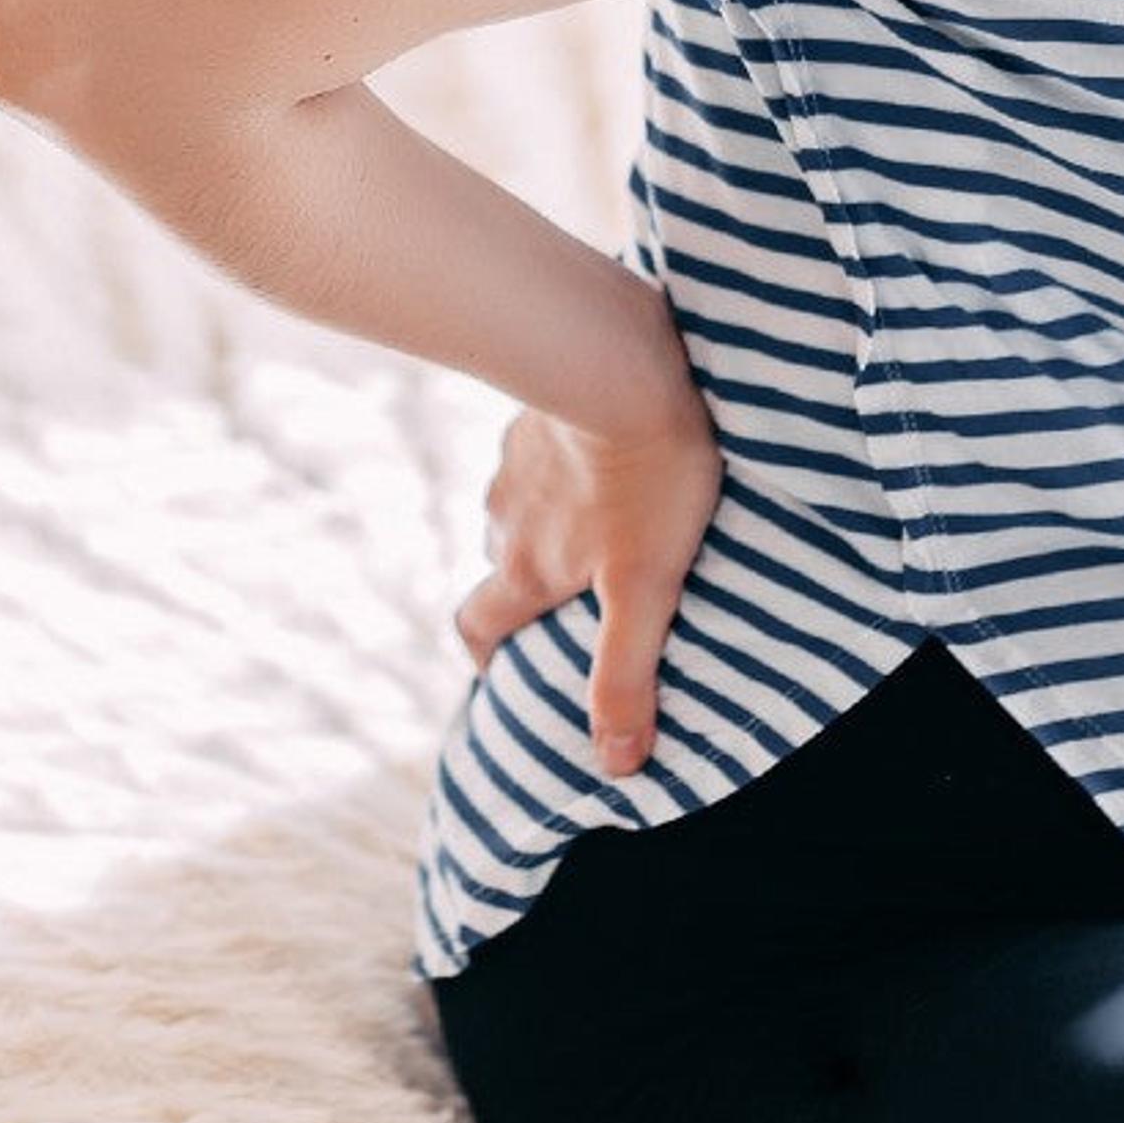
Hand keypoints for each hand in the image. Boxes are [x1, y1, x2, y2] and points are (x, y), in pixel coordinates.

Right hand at [452, 397, 722, 777]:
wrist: (622, 360)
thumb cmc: (644, 477)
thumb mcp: (645, 588)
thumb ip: (625, 673)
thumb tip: (615, 762)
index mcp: (526, 567)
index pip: (479, 624)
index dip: (484, 651)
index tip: (500, 667)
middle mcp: (506, 516)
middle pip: (501, 560)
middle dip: (527, 579)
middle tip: (572, 586)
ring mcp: (515, 456)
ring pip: (521, 501)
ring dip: (548, 514)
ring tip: (603, 511)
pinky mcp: (537, 407)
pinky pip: (540, 444)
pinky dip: (564, 457)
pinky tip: (606, 444)